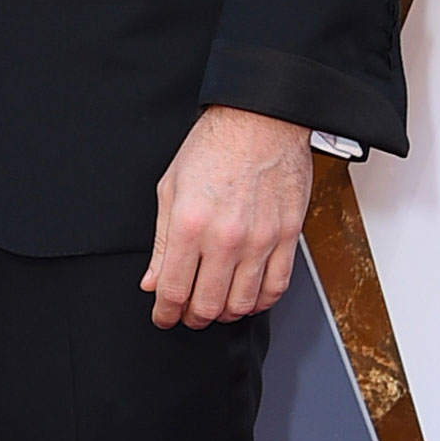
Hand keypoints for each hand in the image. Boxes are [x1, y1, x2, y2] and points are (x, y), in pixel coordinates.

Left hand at [140, 105, 312, 329]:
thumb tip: (152, 280)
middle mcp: (226, 238)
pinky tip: (248, 298)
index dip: (165, 313)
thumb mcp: (170, 189)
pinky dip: (260, 302)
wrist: (260, 122)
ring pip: (242, 304)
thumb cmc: (214, 147)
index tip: (163, 317)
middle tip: (187, 315)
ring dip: (225, 314)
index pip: (173, 290)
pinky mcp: (287, 237)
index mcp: (190, 225)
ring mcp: (260, 240)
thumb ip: (161, 242)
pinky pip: (276, 287)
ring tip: (216, 307)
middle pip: (207, 305)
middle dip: (192, 318)